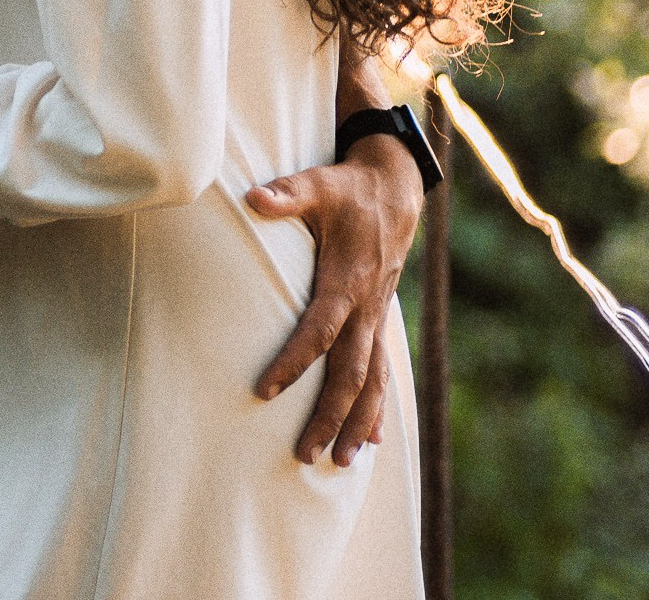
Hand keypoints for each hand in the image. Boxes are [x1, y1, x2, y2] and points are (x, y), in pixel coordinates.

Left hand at [245, 133, 424, 464]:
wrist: (396, 189)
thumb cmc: (347, 188)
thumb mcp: (317, 184)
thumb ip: (286, 194)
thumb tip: (252, 197)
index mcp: (346, 279)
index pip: (318, 330)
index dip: (294, 361)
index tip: (265, 390)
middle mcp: (366, 307)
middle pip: (349, 372)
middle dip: (329, 415)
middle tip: (304, 453)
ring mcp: (376, 316)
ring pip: (370, 380)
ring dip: (356, 422)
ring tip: (341, 463)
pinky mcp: (378, 319)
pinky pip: (381, 371)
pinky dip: (376, 407)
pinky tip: (371, 440)